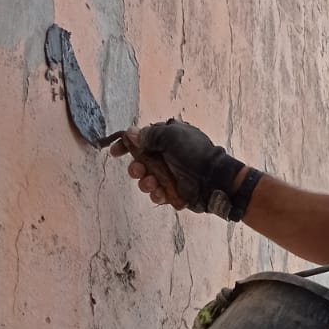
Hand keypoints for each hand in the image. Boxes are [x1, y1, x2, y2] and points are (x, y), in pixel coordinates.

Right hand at [108, 119, 251, 218]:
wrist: (214, 180)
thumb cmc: (194, 154)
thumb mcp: (172, 136)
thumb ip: (150, 135)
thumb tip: (131, 133)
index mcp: (166, 139)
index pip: (140, 140)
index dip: (125, 146)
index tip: (114, 153)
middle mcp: (166, 156)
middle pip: (140, 163)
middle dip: (136, 168)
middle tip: (139, 171)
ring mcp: (170, 175)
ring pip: (146, 181)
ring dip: (146, 183)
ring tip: (154, 184)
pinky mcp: (174, 192)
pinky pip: (157, 194)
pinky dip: (157, 195)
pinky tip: (162, 194)